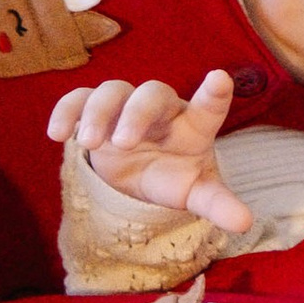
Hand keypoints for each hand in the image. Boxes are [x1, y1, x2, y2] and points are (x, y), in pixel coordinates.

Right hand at [48, 70, 251, 234]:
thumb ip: (219, 204)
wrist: (141, 175)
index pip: (209, 106)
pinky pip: (79, 99)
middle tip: (123, 142)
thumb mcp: (198, 191)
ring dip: (99, 112)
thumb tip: (245, 223)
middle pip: (152, 93)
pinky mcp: (95, 113)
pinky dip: (67, 111)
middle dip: (137, 113)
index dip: (215, 93)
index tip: (220, 79)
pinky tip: (58, 135)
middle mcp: (161, 109)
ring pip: (112, 91)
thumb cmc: (177, 175)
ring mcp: (125, 107)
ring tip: (89, 142)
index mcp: (193, 124)